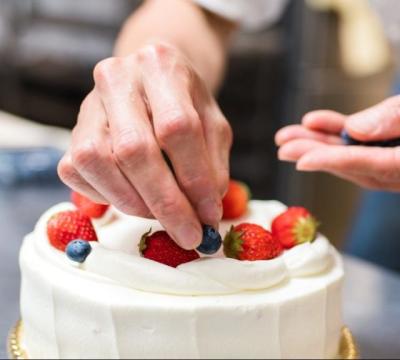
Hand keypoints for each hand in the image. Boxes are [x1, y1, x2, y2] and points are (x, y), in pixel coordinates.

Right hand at [58, 43, 231, 248]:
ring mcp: (88, 104)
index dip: (194, 178)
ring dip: (135, 202)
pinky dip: (108, 196)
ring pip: (98, 162)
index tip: (209, 215)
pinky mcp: (71, 131)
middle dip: (165, 202)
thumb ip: (213, 164)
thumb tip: (205, 210)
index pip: (177, 127)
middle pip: (134, 149)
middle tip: (189, 234)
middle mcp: (117, 78)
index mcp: (161, 66)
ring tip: (163, 216)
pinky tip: (135, 198)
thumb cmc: (188, 105)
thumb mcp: (214, 125)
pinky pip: (78, 172)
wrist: (153, 78)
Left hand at [276, 41, 399, 201]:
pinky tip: (325, 129)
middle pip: (375, 172)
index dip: (342, 161)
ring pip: (374, 167)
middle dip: (328, 157)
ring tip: (294, 137)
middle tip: (286, 144)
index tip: (303, 156)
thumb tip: (356, 132)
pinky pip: (384, 157)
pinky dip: (354, 144)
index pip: (388, 167)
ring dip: (334, 151)